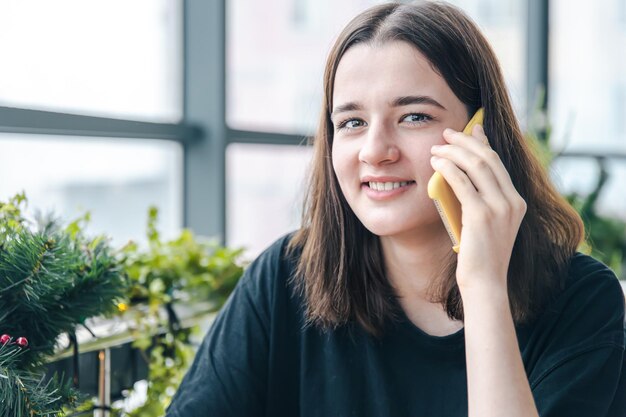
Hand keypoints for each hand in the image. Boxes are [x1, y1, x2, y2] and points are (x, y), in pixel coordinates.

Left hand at [430, 125, 526, 292]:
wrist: (485, 283)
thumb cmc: (480, 256)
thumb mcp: (486, 225)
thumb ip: (480, 203)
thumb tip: (462, 180)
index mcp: (517, 202)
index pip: (498, 163)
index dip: (483, 143)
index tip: (470, 129)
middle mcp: (513, 201)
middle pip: (488, 158)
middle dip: (466, 141)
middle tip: (446, 134)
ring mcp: (500, 207)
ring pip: (477, 166)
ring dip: (454, 152)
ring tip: (437, 147)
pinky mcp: (482, 215)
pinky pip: (463, 182)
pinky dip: (448, 168)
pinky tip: (436, 163)